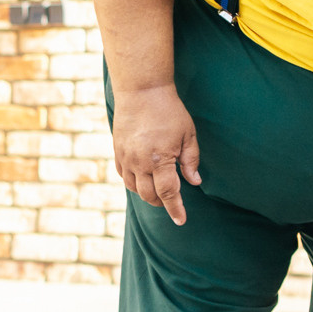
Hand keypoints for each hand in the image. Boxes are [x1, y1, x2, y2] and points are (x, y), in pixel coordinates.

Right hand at [112, 84, 201, 224]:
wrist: (141, 90)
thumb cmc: (169, 111)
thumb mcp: (187, 134)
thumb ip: (190, 161)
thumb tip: (194, 182)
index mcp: (160, 159)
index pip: (168, 193)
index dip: (175, 208)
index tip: (181, 221)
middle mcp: (140, 162)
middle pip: (149, 195)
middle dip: (162, 202)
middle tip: (173, 201)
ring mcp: (126, 157)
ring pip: (134, 188)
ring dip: (147, 194)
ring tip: (158, 191)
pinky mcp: (117, 151)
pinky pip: (123, 176)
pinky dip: (133, 182)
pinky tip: (143, 179)